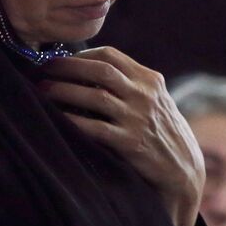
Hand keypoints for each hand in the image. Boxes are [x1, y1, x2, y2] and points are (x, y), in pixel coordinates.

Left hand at [40, 47, 203, 225]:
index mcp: (150, 80)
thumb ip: (130, 84)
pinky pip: (95, 128)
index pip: (110, 56)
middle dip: (66, 67)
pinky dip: (72, 121)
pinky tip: (57, 118)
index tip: (59, 60)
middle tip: (42, 70)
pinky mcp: (131, 143)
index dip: (80, 56)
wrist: (184, 169)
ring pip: (95, 96)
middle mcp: (145, 95)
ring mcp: (139, 119)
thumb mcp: (154, 101)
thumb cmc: (161, 132)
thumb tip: (85, 70)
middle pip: (100, 70)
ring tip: (42, 91)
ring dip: (64, 91)